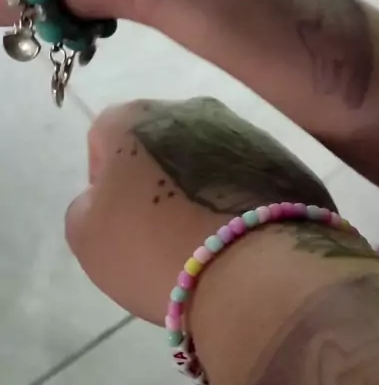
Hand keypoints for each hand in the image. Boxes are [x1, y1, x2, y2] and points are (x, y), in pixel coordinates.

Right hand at [66, 97, 335, 324]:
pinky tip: (242, 239)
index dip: (105, 179)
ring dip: (203, 186)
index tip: (121, 219)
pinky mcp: (286, 160)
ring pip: (210, 157)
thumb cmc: (154, 250)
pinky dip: (242, 199)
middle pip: (161, 142)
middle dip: (158, 177)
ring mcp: (246, 132)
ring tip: (207, 237)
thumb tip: (111, 195)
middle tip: (163, 229)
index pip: (104, 136)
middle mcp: (192, 110)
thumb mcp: (87, 237)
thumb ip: (87, 204)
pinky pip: (251, 177)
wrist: (255, 274)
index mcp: (134, 118)